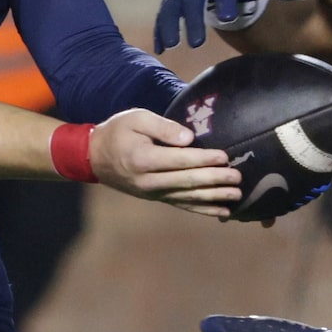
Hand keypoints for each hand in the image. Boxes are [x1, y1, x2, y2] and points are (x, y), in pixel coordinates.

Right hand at [91, 109, 239, 215]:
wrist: (95, 158)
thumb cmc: (118, 132)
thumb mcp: (136, 119)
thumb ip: (162, 127)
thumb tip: (188, 138)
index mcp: (143, 158)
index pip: (179, 160)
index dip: (203, 159)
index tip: (224, 156)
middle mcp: (149, 180)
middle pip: (187, 181)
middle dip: (214, 180)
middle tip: (237, 177)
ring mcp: (153, 193)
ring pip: (188, 197)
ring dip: (214, 198)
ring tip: (236, 196)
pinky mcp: (157, 198)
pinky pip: (183, 205)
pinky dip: (204, 209)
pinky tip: (223, 212)